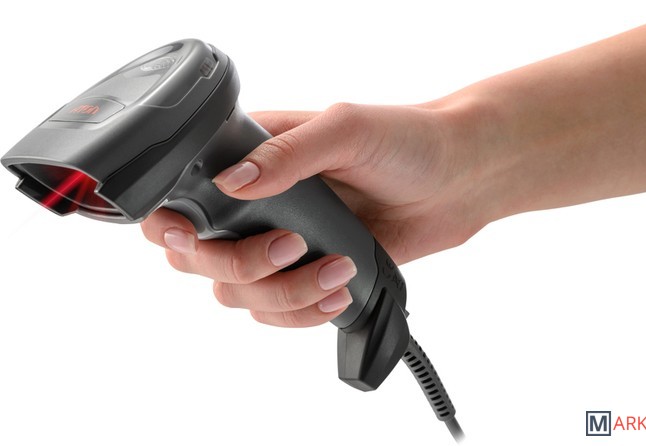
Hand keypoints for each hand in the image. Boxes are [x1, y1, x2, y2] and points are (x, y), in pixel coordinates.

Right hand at [141, 103, 480, 326]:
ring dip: (283, 293)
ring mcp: (278, 245)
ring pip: (238, 294)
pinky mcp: (306, 277)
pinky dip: (301, 314)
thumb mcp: (346, 130)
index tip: (191, 236)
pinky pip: (277, 314)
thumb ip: (287, 153)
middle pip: (199, 258)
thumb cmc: (405, 142)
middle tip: (290, 246)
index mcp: (251, 158)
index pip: (180, 195)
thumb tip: (232, 181)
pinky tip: (335, 293)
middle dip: (240, 265)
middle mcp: (255, 206)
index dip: (171, 224)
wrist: (455, 182)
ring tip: (336, 269)